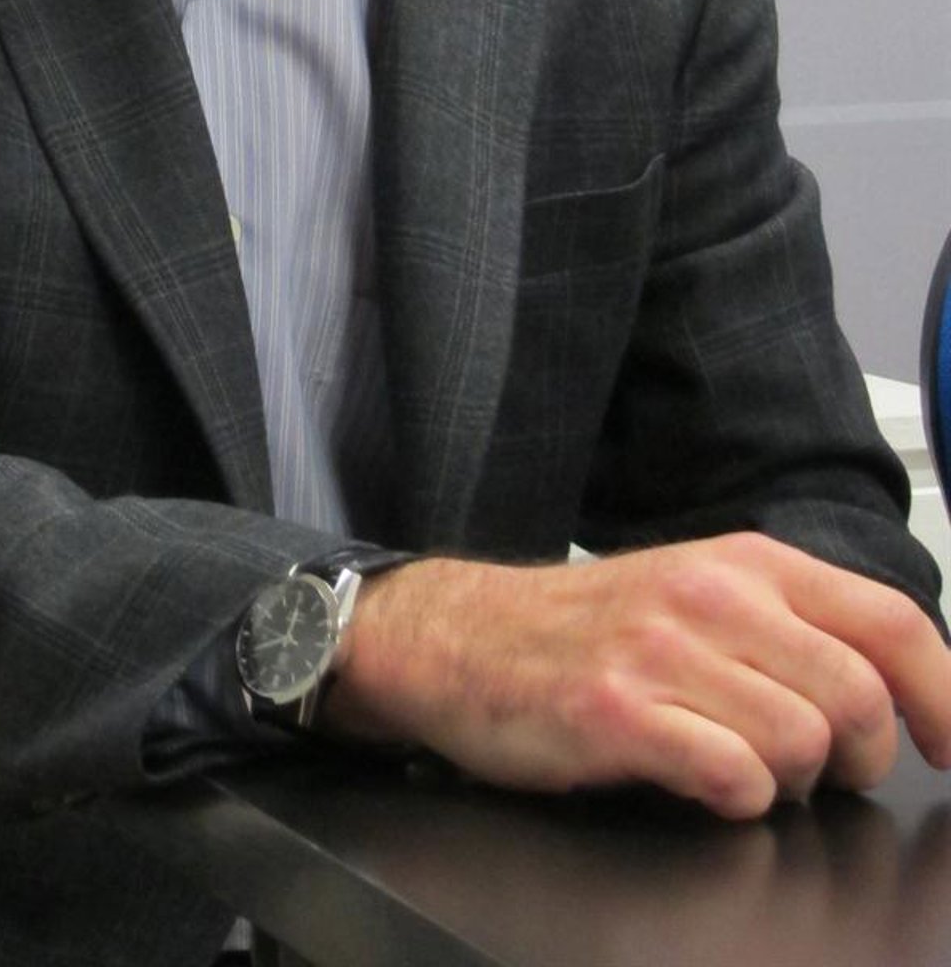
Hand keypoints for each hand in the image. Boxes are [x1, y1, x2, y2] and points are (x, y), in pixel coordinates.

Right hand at [324, 534, 950, 818]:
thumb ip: (792, 627)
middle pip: (862, 696)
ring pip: (806, 743)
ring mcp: (663, 650)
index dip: (947, 697)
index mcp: (744, 563)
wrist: (458, 638)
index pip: (892, 622)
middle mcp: (712, 595)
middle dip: (861, 758)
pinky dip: (734, 797)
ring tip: (741, 767)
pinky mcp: (618, 710)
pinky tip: (699, 779)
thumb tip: (897, 693)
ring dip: (790, 781)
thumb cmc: (586, 630)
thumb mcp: (698, 597)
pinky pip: (733, 777)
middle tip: (821, 772)